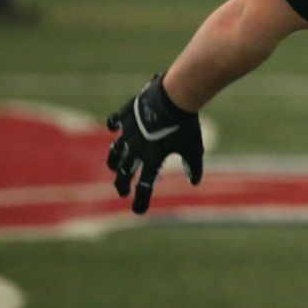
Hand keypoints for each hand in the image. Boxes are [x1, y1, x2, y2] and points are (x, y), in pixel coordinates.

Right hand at [105, 74, 203, 213]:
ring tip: (115, 167)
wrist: (174, 96)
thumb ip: (193, 166)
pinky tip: (113, 129)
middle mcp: (136, 149)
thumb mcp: (194, 147)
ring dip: (114, 161)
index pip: (145, 186)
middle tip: (123, 191)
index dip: (141, 201)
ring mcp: (128, 132)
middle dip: (122, 184)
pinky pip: (114, 122)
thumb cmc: (186, 124)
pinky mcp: (126, 116)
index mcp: (152, 159)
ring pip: (115, 151)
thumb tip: (195, 182)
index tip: (138, 211)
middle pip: (124, 172)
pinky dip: (113, 126)